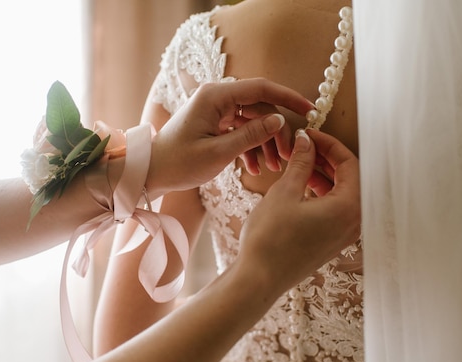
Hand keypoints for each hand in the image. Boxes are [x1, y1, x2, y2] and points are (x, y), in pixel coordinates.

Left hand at [146, 78, 314, 196]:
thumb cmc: (178, 163)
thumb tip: (279, 120)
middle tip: (287, 156)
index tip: (310, 110)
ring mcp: (216, 110)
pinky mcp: (214, 123)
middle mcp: (216, 98)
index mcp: (215, 96)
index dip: (288, 98)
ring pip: (253, 121)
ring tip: (273, 167)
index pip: (261, 88)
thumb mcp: (218, 152)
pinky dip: (250, 148)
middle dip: (276, 132)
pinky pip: (241, 130)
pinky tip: (255, 169)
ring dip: (264, 143)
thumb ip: (251, 135)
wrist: (151, 173)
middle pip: (260, 108)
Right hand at [238, 128, 360, 291]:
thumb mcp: (284, 193)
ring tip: (299, 164)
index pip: (350, 163)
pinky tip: (300, 186)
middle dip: (327, 159)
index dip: (329, 144)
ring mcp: (344, 235)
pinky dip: (321, 193)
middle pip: (350, 178)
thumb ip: (300, 163)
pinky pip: (335, 209)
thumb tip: (306, 141)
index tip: (310, 135)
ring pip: (342, 194)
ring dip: (323, 175)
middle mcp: (353, 222)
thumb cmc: (270, 239)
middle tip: (304, 146)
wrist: (259, 279)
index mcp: (348, 207)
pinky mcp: (331, 242)